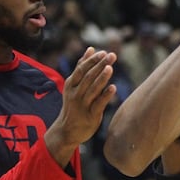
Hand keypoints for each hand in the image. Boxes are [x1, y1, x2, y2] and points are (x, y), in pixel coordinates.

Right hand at [45, 47, 116, 165]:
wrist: (66, 131)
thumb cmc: (73, 105)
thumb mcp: (73, 85)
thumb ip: (82, 67)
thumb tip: (91, 49)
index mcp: (71, 84)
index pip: (81, 69)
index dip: (92, 61)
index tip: (103, 52)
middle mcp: (75, 94)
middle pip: (88, 77)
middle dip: (100, 65)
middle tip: (112, 55)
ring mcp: (82, 105)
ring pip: (92, 89)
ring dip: (101, 78)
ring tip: (110, 68)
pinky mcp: (90, 116)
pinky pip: (98, 104)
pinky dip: (105, 96)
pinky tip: (113, 87)